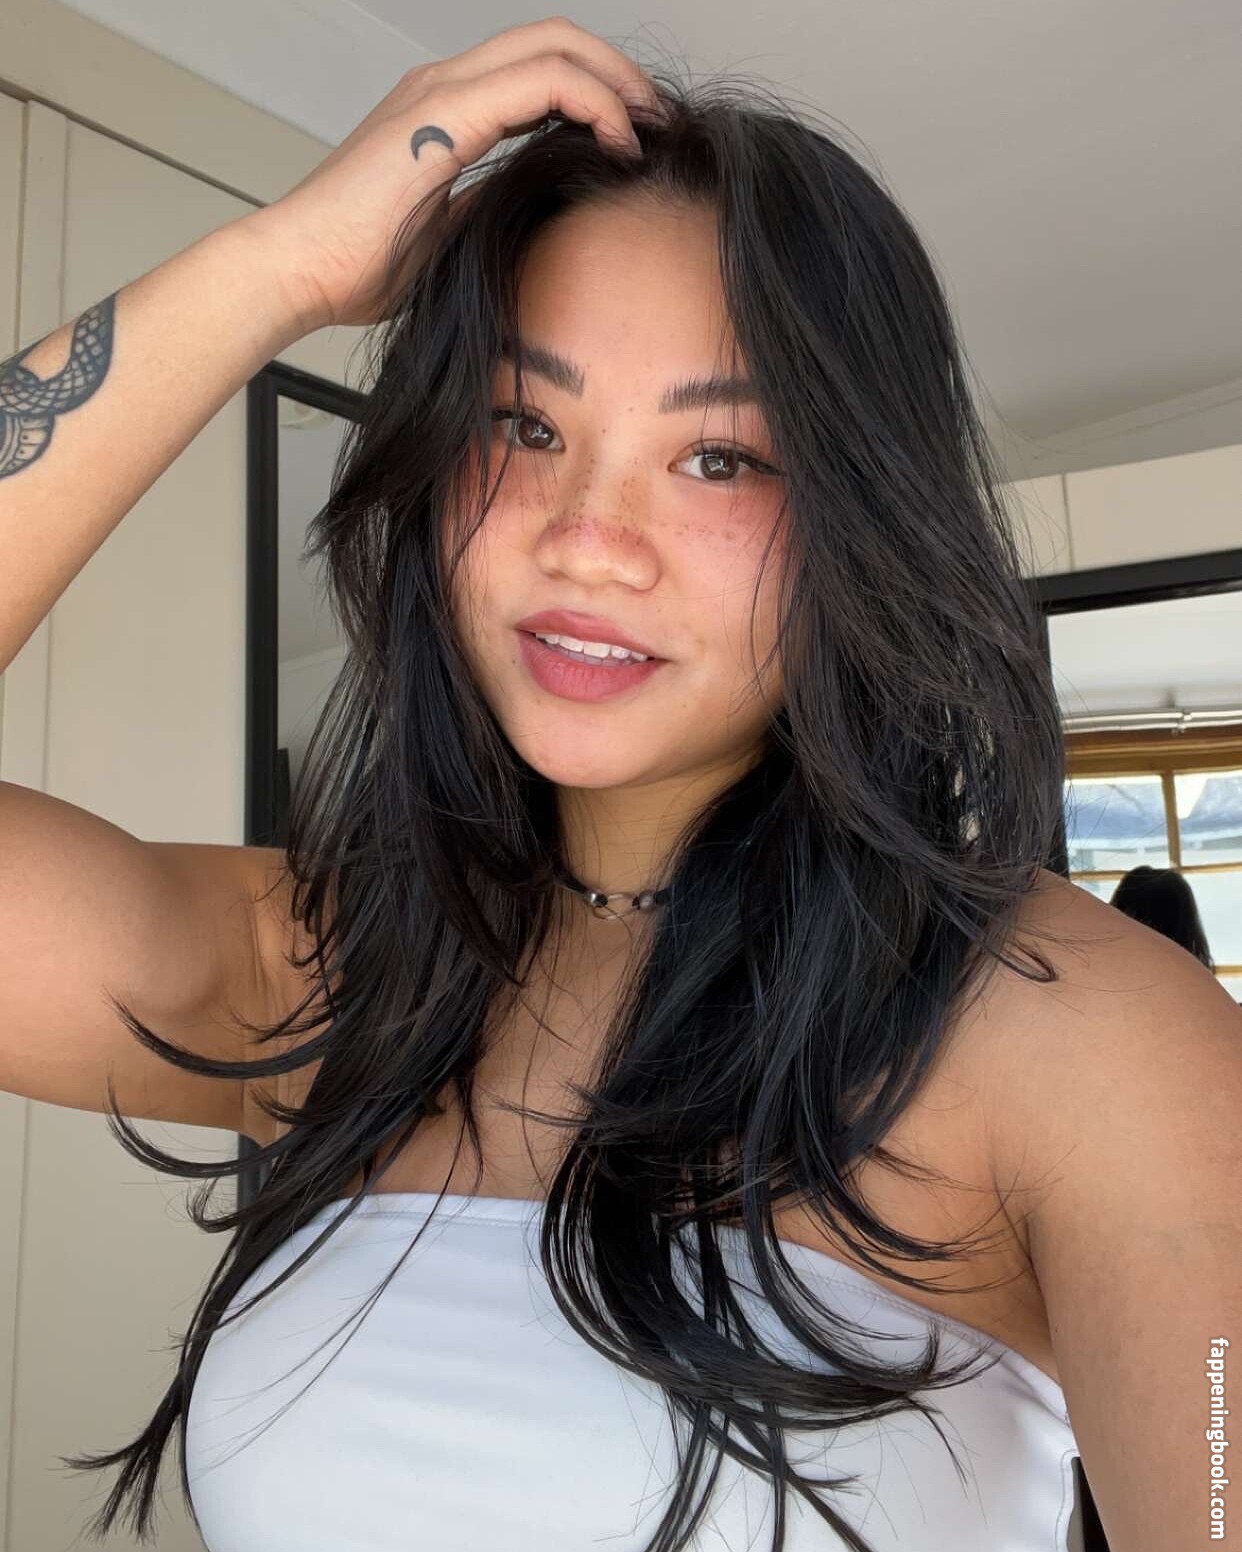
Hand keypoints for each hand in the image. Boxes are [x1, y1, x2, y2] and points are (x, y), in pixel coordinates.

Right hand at [242, 17, 665, 334]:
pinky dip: (594, 105)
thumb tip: (523, 208)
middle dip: (617, 74)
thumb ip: (480, 207)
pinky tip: (617, 144)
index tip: (633, 138)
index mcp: (440, 111)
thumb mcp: (440, 235)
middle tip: (657, 122)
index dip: (594, 90)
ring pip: (554, 47)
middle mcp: (442, 86)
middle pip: (552, 41)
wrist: (298, 272)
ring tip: (649, 129)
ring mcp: (441, 94)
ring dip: (616, 81)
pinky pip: (542, 84)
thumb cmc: (353, 266)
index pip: (534, 71)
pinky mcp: (445, 116)